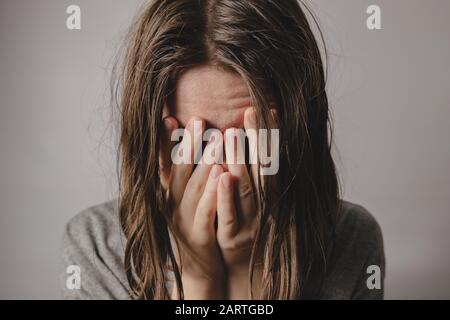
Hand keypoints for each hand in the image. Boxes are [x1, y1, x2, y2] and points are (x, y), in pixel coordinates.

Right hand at [160, 116, 224, 298]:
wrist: (199, 265)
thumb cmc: (196, 223)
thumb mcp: (185, 198)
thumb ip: (186, 173)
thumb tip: (188, 140)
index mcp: (169, 193)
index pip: (164, 164)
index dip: (164, 142)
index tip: (169, 118)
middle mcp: (172, 204)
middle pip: (180, 171)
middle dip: (189, 144)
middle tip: (198, 120)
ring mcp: (184, 220)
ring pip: (194, 189)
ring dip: (204, 163)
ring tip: (216, 140)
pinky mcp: (199, 235)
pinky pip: (206, 212)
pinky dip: (213, 193)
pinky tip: (222, 175)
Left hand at [216, 108, 260, 298]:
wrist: (249, 265)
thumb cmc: (253, 221)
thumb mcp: (261, 197)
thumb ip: (258, 170)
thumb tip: (259, 134)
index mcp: (272, 193)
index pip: (273, 159)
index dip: (270, 135)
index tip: (267, 109)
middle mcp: (265, 206)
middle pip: (262, 169)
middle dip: (256, 140)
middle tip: (248, 113)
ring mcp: (249, 221)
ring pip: (245, 188)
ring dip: (239, 161)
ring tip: (231, 135)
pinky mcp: (231, 236)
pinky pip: (228, 214)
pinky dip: (226, 195)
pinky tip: (222, 175)